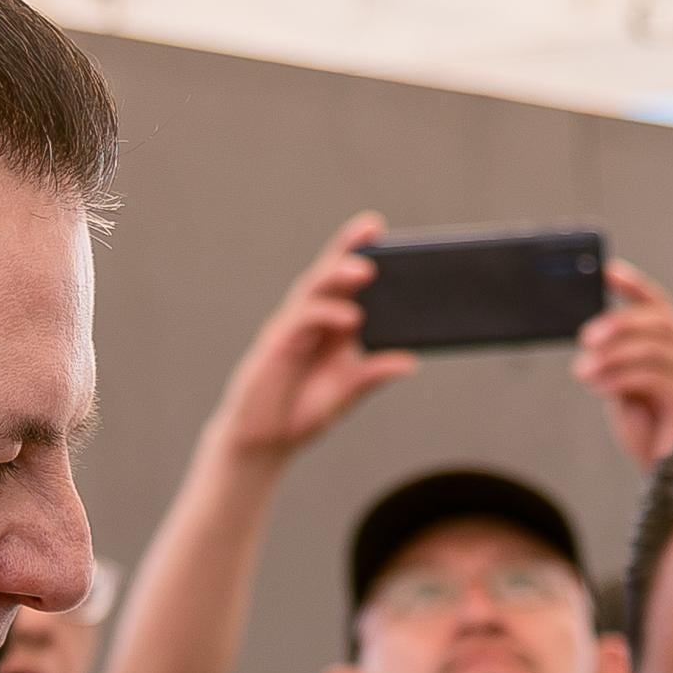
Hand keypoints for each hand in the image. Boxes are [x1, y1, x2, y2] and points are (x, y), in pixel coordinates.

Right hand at [205, 215, 419, 464]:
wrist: (262, 444)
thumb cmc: (298, 413)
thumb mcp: (346, 393)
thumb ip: (373, 375)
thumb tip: (410, 361)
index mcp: (324, 326)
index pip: (341, 281)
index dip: (356, 251)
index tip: (379, 229)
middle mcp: (306, 321)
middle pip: (326, 275)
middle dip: (347, 249)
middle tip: (372, 227)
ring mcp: (289, 331)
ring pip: (311, 291)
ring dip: (337, 276)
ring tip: (366, 268)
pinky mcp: (276, 349)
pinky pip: (302, 323)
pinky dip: (326, 316)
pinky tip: (351, 317)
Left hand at [573, 259, 672, 467]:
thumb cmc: (652, 434)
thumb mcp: (628, 389)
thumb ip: (619, 361)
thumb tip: (593, 339)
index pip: (660, 304)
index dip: (634, 285)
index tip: (605, 271)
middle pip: (658, 318)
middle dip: (617, 322)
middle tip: (585, 337)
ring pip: (651, 346)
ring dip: (610, 357)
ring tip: (583, 372)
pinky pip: (651, 374)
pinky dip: (618, 377)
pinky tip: (598, 387)